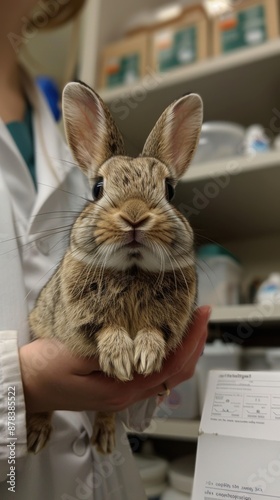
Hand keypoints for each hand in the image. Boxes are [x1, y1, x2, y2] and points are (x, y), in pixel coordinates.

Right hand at [19, 306, 209, 412]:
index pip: (171, 364)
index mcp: (122, 389)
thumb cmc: (46, 369)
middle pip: (176, 372)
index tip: (202, 316)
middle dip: (195, 343)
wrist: (28, 384)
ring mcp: (124, 393)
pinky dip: (168, 356)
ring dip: (184, 349)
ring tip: (192, 325)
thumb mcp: (78, 356)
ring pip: (168, 374)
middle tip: (204, 316)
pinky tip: (167, 341)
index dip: (191, 339)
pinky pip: (154, 374)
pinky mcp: (118, 387)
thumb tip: (143, 351)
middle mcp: (128, 394)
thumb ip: (113, 355)